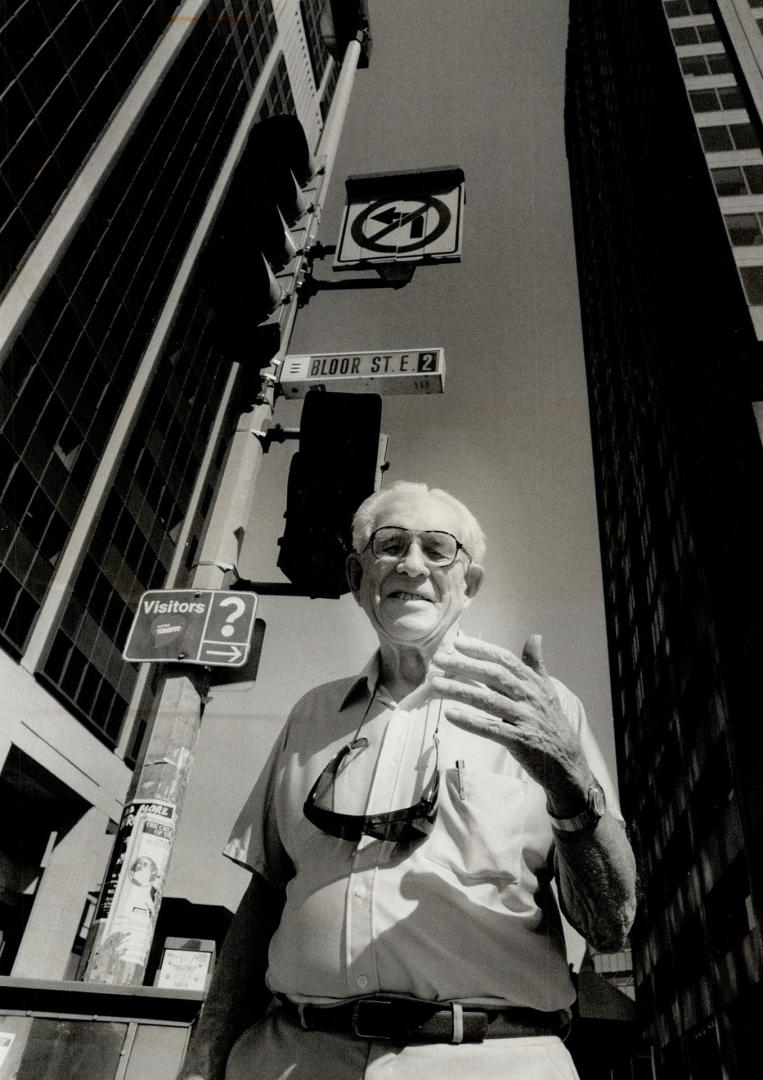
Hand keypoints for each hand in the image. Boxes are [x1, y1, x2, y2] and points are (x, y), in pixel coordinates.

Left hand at [430, 634, 592, 814]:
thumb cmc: (551, 723)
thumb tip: (535, 637)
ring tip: (436, 684)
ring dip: (460, 690)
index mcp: (534, 683)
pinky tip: (450, 714)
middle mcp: (530, 697)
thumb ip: (536, 665)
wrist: (568, 763)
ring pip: (488, 701)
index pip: (505, 660)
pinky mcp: (519, 741)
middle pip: (493, 676)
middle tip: (439, 660)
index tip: (458, 642)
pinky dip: (470, 721)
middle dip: (464, 666)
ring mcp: (525, 719)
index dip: (481, 650)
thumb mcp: (547, 691)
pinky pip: (491, 728)